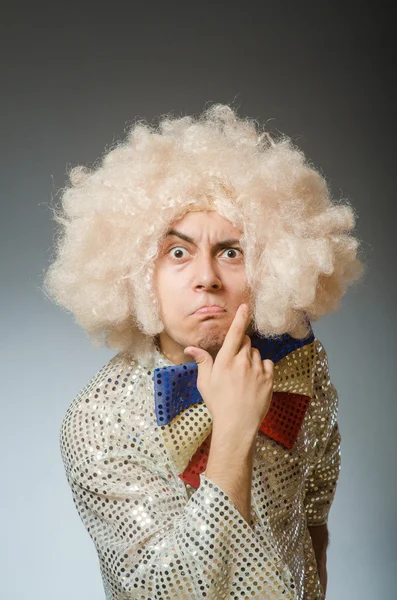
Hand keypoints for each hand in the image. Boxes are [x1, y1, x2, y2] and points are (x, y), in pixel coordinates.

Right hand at [184, 303, 273, 437]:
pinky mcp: (269, 379)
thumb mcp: (205, 382)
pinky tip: (255, 380)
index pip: (235, 333)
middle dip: (242, 346)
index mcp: (225, 360)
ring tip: (244, 376)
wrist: (237, 424)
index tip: (245, 306)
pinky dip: (263, 368)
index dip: (240, 318)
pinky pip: (268, 364)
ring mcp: (258, 370)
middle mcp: (243, 362)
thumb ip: (202, 361)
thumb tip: (190, 348)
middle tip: (235, 361)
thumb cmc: (218, 403)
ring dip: (252, 359)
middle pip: (247, 342)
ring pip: (257, 353)